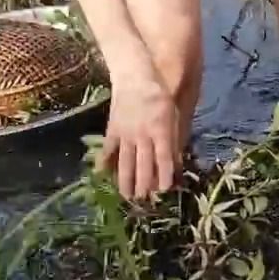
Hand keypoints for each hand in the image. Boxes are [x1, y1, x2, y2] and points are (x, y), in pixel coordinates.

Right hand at [98, 73, 180, 200]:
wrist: (135, 77)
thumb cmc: (159, 96)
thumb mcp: (173, 116)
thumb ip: (173, 140)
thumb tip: (177, 164)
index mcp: (160, 131)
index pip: (164, 158)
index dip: (164, 175)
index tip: (163, 191)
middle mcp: (143, 135)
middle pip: (143, 164)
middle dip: (144, 184)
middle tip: (144, 201)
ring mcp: (126, 133)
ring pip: (125, 161)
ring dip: (126, 180)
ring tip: (127, 196)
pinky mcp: (113, 130)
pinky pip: (109, 149)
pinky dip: (104, 162)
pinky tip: (101, 174)